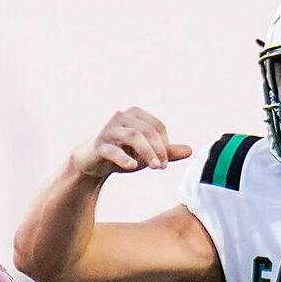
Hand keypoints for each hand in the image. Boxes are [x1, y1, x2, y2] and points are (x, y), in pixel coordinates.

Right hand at [75, 107, 190, 179]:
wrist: (90, 162)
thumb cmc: (121, 154)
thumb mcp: (146, 153)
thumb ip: (166, 151)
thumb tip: (190, 151)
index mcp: (134, 114)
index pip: (157, 126)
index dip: (165, 144)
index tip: (164, 162)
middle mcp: (121, 116)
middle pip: (147, 130)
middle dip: (158, 149)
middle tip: (162, 167)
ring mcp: (108, 129)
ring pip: (133, 136)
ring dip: (147, 152)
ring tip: (156, 167)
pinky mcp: (99, 144)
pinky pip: (114, 150)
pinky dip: (124, 158)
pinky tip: (133, 167)